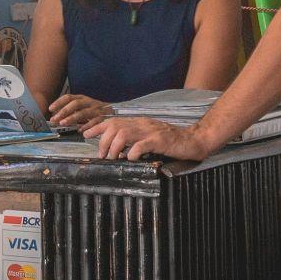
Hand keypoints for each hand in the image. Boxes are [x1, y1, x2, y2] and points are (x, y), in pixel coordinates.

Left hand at [46, 93, 109, 133]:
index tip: (51, 109)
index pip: (69, 97)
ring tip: (63, 123)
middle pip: (75, 104)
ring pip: (84, 112)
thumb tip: (56, 115)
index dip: (59, 102)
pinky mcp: (103, 117)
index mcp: (82, 98)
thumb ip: (70, 110)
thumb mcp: (82, 106)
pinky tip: (80, 130)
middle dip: (64, 111)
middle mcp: (89, 102)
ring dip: (72, 118)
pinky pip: (94, 121)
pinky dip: (87, 126)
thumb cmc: (94, 110)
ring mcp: (96, 109)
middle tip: (55, 119)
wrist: (113, 112)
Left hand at [87, 113, 213, 163]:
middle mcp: (143, 124)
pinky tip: (132, 159)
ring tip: (115, 159)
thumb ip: (136, 141)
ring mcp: (151, 131)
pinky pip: (141, 144)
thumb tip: (120, 152)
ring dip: (115, 148)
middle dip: (103, 141)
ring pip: (124, 134)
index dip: (97, 127)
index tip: (85, 134)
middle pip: (115, 126)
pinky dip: (133, 152)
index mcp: (140, 123)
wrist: (195, 140)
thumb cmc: (173, 142)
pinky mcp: (160, 140)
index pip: (114, 120)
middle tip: (103, 155)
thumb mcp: (151, 138)